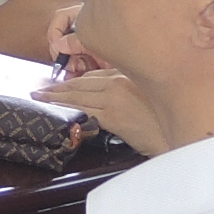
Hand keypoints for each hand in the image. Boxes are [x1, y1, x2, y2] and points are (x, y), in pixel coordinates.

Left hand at [41, 9, 163, 153]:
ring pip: (77, 96)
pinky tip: (56, 111)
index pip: (92, 75)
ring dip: (56, 98)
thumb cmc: (161, 119)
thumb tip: (101, 94)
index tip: (59, 84)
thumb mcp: (145, 95)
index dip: (72, 80)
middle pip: (80, 83)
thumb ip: (124, 89)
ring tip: (40, 98)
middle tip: (39, 90)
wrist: (174, 138)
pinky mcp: (111, 117)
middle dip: (58, 87)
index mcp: (126, 74)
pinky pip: (83, 111)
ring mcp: (114, 99)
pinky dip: (67, 109)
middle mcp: (118, 83)